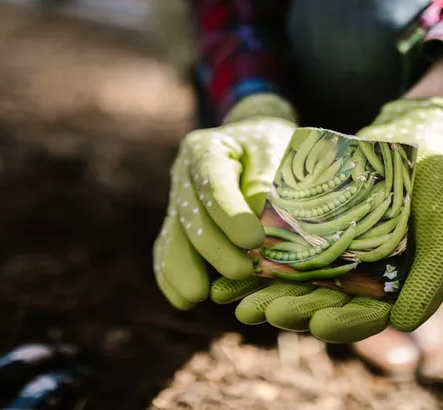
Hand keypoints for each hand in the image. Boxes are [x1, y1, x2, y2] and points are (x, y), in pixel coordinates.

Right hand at [154, 94, 297, 309]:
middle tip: (241, 271)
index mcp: (206, 150)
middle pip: (191, 215)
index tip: (255, 240)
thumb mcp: (276, 151)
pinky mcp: (176, 224)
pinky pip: (166, 251)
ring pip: (172, 237)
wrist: (250, 142)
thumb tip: (264, 220)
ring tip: (196, 296)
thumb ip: (268, 182)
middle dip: (214, 248)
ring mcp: (175, 200)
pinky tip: (183, 301)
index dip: (232, 215)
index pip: (214, 185)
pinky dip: (171, 277)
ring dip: (184, 268)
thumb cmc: (270, 147)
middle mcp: (183, 174)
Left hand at [207, 97, 442, 342]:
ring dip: (267, 296)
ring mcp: (331, 256)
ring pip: (296, 285)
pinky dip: (257, 268)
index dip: (343, 325)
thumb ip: (433, 274)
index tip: (317, 326)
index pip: (366, 316)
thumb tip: (402, 324)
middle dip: (292, 311)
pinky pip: (280, 253)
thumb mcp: (442, 223)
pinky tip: (229, 280)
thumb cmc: (432, 183)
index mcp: (391, 287)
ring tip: (238, 304)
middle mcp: (358, 278)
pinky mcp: (309, 233)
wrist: (411, 138)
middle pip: (323, 305)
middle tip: (260, 313)